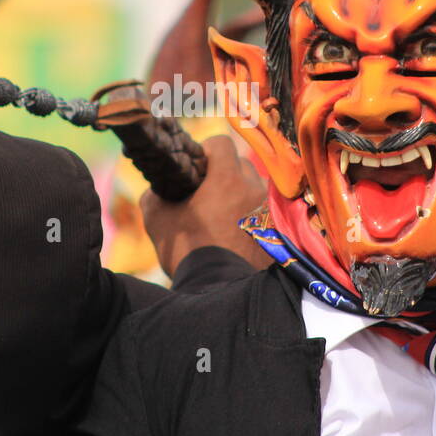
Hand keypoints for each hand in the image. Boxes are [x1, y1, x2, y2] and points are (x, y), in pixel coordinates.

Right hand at [140, 135, 269, 275]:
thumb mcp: (158, 219)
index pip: (220, 144)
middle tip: (206, 194)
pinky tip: (236, 236)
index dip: (205, 151)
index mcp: (227, 178)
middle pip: (240, 166)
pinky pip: (263, 214)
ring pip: (253, 190)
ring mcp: (269, 210)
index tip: (195, 167)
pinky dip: (250, 219)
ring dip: (239, 197)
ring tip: (222, 218)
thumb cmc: (187, 251)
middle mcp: (255, 188)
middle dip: (223, 174)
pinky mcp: (278, 232)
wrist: (218, 291)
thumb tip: (158, 190)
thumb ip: (156, 195)